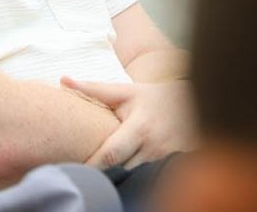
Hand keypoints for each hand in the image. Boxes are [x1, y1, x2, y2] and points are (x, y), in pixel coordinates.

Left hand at [61, 76, 195, 170]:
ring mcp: (164, 160)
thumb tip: (63, 80)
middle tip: (86, 172)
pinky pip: (148, 176)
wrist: (193, 102)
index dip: (93, 164)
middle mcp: (153, 147)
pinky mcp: (172, 167)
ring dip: (121, 171)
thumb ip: (94, 89)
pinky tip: (130, 166)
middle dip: (104, 172)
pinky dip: (137, 172)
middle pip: (120, 169)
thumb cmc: (151, 97)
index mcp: (139, 128)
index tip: (76, 168)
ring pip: (133, 175)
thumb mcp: (125, 91)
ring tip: (109, 165)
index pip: (111, 154)